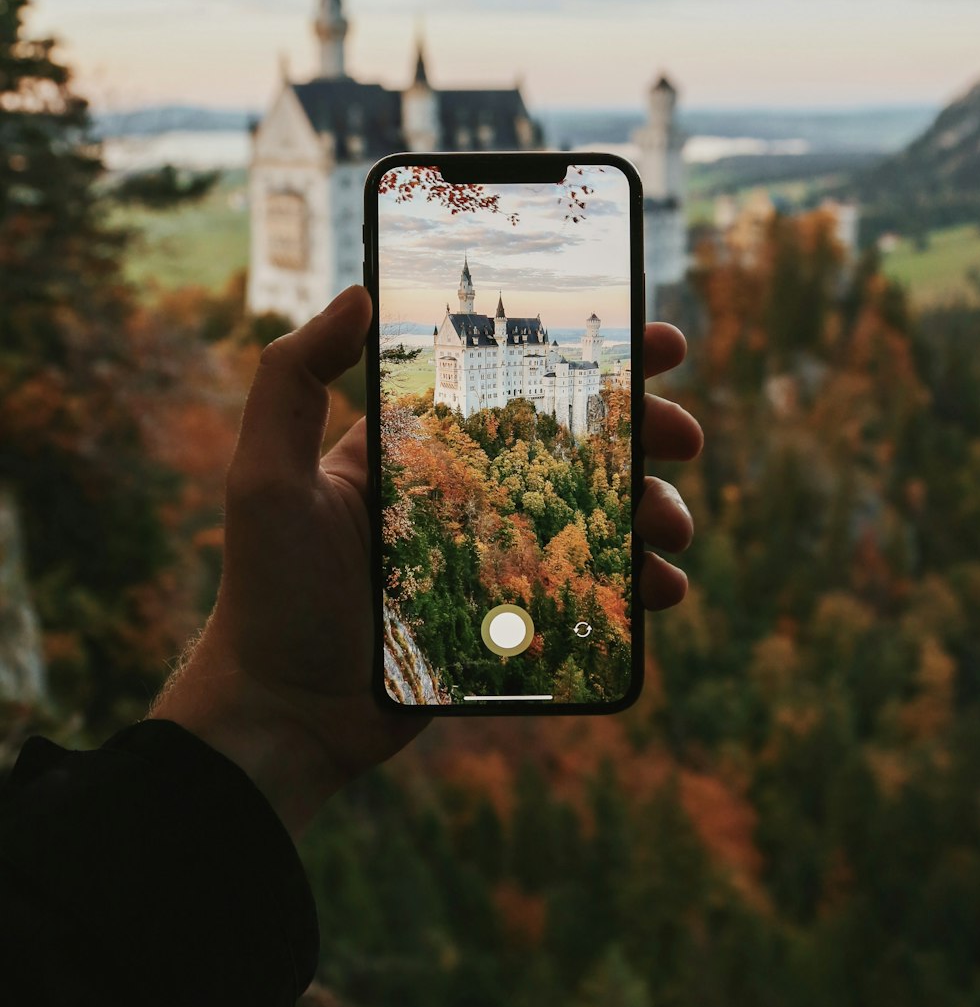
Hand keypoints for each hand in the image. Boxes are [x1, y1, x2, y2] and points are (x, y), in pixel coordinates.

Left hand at [152, 287, 701, 838]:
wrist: (283, 714)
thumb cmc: (269, 591)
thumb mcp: (266, 476)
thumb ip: (293, 379)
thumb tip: (357, 293)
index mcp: (426, 449)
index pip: (520, 386)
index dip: (592, 361)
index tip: (658, 346)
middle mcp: (470, 494)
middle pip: (579, 448)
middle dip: (645, 434)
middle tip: (686, 437)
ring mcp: (498, 559)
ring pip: (598, 520)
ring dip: (654, 512)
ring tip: (674, 530)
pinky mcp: (514, 622)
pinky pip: (591, 594)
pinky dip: (637, 586)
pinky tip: (660, 591)